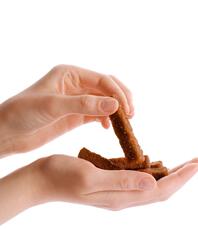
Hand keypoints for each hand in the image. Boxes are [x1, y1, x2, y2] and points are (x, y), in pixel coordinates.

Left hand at [0, 65, 133, 156]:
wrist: (6, 133)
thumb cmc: (22, 114)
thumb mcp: (53, 107)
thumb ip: (84, 105)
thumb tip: (115, 105)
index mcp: (70, 74)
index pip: (103, 79)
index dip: (118, 93)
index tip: (127, 110)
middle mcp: (76, 84)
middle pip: (108, 88)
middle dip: (122, 99)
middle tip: (132, 115)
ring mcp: (77, 100)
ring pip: (106, 101)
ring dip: (117, 110)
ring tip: (126, 123)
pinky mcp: (76, 115)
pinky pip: (99, 114)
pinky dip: (108, 120)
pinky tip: (109, 128)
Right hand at [0, 155, 197, 223]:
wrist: (40, 180)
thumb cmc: (61, 176)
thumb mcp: (91, 177)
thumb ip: (123, 182)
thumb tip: (153, 184)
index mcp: (122, 197)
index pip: (161, 190)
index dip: (182, 177)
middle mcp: (124, 197)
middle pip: (162, 189)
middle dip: (183, 175)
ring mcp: (118, 192)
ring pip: (153, 186)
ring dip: (171, 174)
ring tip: (186, 163)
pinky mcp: (112, 185)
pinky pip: (140, 180)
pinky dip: (154, 172)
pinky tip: (158, 163)